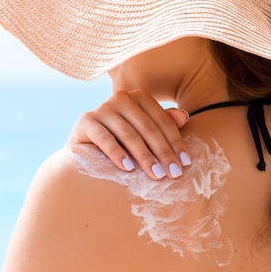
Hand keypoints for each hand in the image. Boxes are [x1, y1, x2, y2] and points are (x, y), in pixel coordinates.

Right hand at [66, 89, 190, 179]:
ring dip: (144, 157)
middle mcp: (121, 98)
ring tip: (156, 175)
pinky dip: (117, 154)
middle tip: (174, 173)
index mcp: (139, 97)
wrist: (84, 146)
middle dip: (163, 152)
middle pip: (148, 128)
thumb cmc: (120, 139)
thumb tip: (184, 117)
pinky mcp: (86, 121)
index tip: (186, 163)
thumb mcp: (143, 131)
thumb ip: (161, 123)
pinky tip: (128, 168)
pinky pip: (105, 138)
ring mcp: (102, 108)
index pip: (162, 121)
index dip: (176, 142)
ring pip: (129, 135)